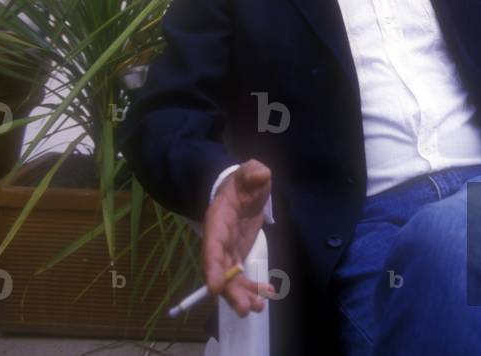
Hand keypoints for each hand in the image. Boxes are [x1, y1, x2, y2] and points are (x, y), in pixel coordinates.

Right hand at [203, 159, 274, 316]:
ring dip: (243, 294)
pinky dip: (253, 287)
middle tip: (245, 309)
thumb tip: (259, 174)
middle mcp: (219, 241)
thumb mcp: (250, 172)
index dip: (212, 267)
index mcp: (218, 221)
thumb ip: (253, 173)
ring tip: (258, 307)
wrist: (241, 189)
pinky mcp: (238, 255)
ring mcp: (228, 251)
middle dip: (230, 291)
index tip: (215, 288)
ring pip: (231, 278)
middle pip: (221, 270)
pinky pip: (242, 276)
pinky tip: (268, 294)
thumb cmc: (243, 182)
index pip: (212, 246)